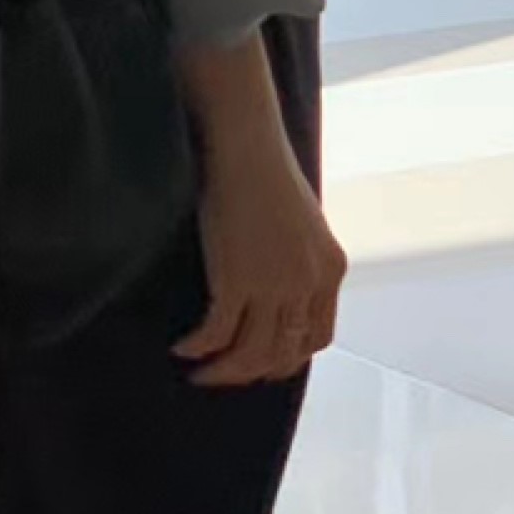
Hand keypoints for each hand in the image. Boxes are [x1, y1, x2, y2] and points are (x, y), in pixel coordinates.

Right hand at [172, 34, 346, 388]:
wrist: (245, 140)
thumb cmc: (265, 167)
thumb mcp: (300, 221)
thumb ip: (297, 259)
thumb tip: (273, 287)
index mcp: (330, 269)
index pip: (317, 337)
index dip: (288, 358)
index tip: (261, 362)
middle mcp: (308, 283)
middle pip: (284, 353)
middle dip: (252, 372)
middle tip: (223, 372)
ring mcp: (275, 285)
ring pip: (251, 354)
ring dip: (223, 371)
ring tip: (199, 371)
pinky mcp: (237, 280)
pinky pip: (216, 334)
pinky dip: (198, 348)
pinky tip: (182, 347)